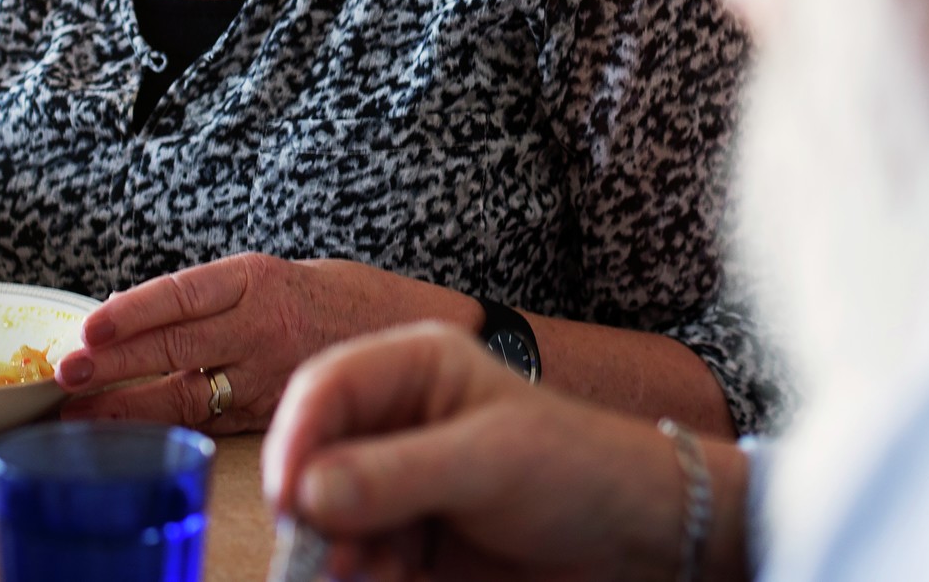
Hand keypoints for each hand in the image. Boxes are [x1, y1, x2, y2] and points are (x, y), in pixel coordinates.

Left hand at [55, 254, 471, 434]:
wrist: (427, 334)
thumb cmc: (347, 300)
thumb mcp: (288, 274)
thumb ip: (226, 297)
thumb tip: (142, 318)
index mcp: (261, 280)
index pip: (183, 294)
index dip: (132, 312)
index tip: (86, 328)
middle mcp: (264, 327)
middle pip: (175, 346)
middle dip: (114, 363)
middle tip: (62, 375)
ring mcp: (273, 376)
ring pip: (190, 392)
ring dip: (129, 403)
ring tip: (79, 411)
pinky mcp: (282, 413)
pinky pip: (219, 422)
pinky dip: (173, 425)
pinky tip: (136, 429)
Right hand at [263, 323, 700, 581]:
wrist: (640, 537)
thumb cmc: (581, 470)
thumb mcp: (490, 463)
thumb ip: (396, 475)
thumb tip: (307, 491)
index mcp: (414, 368)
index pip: (326, 388)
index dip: (296, 438)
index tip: (288, 497)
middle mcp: (396, 420)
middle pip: (314, 456)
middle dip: (311, 508)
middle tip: (320, 556)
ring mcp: (399, 482)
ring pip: (328, 517)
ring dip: (336, 552)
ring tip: (368, 576)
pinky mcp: (408, 539)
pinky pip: (357, 559)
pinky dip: (361, 576)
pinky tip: (390, 581)